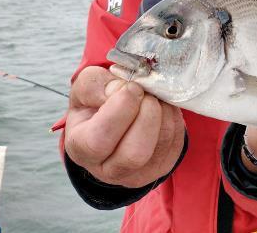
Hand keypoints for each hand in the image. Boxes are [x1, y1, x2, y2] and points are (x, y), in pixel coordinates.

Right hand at [64, 65, 184, 187]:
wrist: (116, 119)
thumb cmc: (97, 103)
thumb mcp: (86, 88)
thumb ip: (94, 84)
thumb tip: (119, 89)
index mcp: (81, 149)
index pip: (99, 141)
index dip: (121, 110)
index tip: (131, 87)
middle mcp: (108, 170)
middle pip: (135, 154)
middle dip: (147, 114)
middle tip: (146, 93)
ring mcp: (138, 173)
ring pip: (161, 143)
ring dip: (163, 110)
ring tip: (153, 95)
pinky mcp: (163, 165)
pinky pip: (175, 139)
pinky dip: (172, 116)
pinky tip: (161, 106)